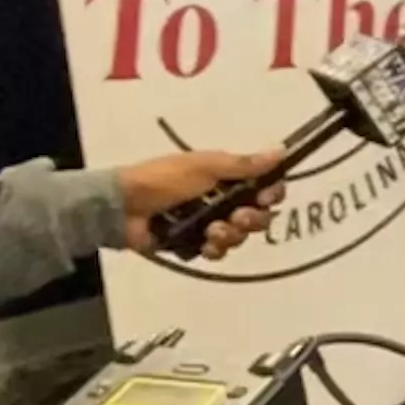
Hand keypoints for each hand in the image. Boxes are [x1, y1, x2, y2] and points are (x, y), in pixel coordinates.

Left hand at [117, 149, 289, 257]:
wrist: (123, 208)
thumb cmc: (163, 180)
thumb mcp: (204, 166)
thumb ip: (243, 164)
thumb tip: (280, 151)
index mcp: (225, 177)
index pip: (263, 186)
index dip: (271, 194)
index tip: (266, 197)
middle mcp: (221, 200)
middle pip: (257, 215)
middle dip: (252, 219)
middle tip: (238, 217)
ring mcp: (207, 224)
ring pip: (239, 236)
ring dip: (230, 235)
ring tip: (211, 231)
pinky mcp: (194, 244)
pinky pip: (218, 252)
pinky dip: (214, 250)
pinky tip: (204, 245)